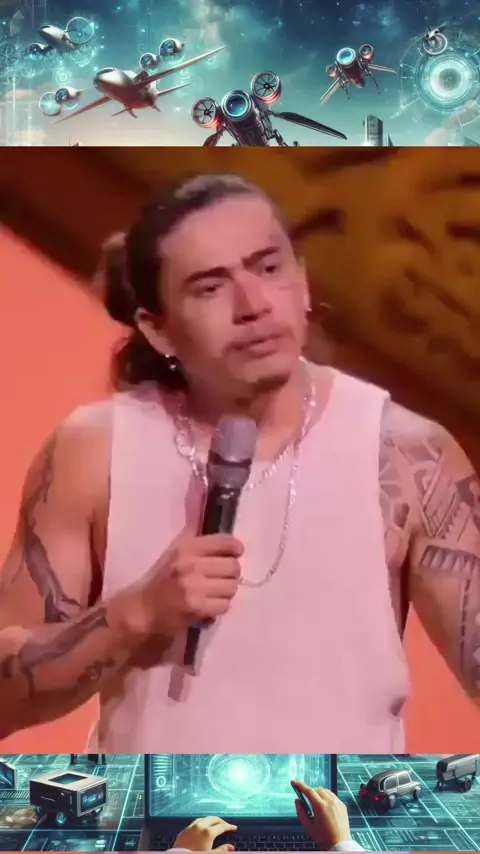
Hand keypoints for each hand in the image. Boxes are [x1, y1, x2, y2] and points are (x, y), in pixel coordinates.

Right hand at [124, 530, 243, 636]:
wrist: (146, 608)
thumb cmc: (164, 578)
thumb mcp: (177, 552)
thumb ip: (199, 543)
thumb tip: (228, 541)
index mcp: (187, 547)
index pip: (225, 542)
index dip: (236, 548)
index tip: (236, 553)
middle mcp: (191, 564)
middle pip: (233, 566)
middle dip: (232, 573)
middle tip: (223, 577)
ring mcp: (194, 587)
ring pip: (232, 587)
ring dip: (227, 591)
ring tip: (215, 592)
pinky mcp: (197, 607)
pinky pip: (225, 605)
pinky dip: (220, 606)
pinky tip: (210, 604)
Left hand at [174, 816, 237, 850]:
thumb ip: (221, 850)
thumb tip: (231, 847)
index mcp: (208, 832)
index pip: (222, 826)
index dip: (229, 826)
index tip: (234, 828)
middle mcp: (199, 826)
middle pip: (213, 819)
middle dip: (221, 821)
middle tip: (225, 825)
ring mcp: (190, 828)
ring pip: (203, 819)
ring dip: (210, 820)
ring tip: (214, 824)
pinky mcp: (184, 831)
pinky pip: (194, 823)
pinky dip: (201, 823)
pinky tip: (201, 827)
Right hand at [292, 781, 350, 849]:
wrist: (340, 843)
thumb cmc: (324, 837)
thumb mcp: (309, 827)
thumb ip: (301, 812)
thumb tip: (297, 801)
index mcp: (320, 807)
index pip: (308, 791)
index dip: (300, 785)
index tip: (295, 782)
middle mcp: (330, 802)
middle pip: (317, 789)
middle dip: (311, 793)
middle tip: (308, 801)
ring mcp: (337, 803)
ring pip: (326, 791)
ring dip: (320, 794)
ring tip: (318, 805)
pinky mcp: (342, 805)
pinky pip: (333, 796)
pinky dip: (328, 798)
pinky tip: (326, 807)